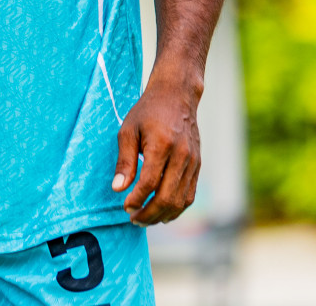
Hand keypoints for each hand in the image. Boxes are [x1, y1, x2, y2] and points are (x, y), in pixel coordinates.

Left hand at [111, 69, 203, 224]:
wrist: (177, 96)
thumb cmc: (148, 112)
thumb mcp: (128, 130)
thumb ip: (124, 161)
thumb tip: (118, 188)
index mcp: (162, 145)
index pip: (150, 183)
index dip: (136, 199)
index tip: (125, 206)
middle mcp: (181, 155)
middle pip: (167, 197)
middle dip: (148, 214)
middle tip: (133, 219)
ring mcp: (193, 162)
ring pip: (180, 200)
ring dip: (162, 215)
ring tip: (145, 219)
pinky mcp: (198, 165)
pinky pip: (190, 194)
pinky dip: (176, 208)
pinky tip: (162, 212)